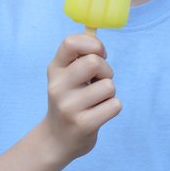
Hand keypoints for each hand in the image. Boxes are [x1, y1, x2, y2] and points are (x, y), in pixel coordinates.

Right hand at [43, 33, 121, 164]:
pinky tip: (98, 114)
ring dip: (110, 93)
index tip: (99, 54)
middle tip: (100, 81)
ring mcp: (69, 107)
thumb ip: (79, 55)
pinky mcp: (83, 124)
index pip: (71, 42)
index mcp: (54, 69)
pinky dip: (113, 108)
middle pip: (94, 62)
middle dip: (106, 70)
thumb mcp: (66, 76)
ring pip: (109, 86)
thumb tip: (94, 30)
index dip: (93, 44)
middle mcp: (57, 86)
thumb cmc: (69, 100)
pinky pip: (115, 105)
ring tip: (96, 101)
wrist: (56, 140)